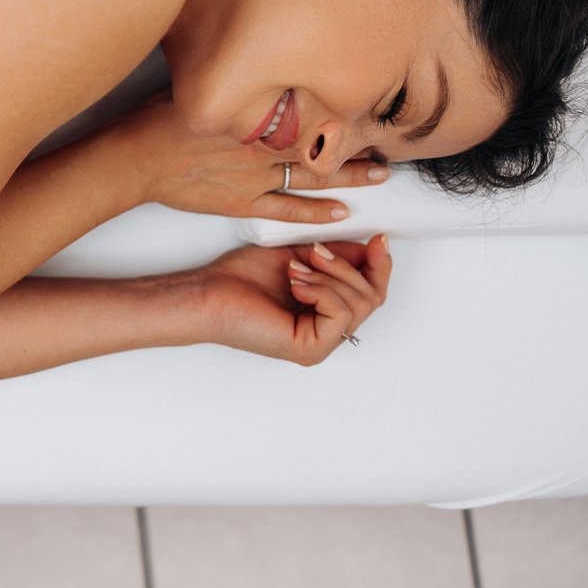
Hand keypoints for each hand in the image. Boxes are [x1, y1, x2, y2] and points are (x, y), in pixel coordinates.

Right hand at [103, 91, 390, 224]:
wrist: (134, 158)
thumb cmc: (157, 119)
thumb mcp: (194, 82)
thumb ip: (225, 74)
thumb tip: (238, 48)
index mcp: (254, 113)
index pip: (309, 109)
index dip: (340, 109)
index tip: (364, 104)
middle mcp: (262, 145)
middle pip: (321, 143)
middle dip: (356, 144)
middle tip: (387, 144)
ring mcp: (255, 177)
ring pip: (313, 177)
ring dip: (349, 177)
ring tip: (379, 176)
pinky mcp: (242, 202)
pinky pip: (288, 209)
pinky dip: (316, 212)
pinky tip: (340, 211)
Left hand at [197, 237, 392, 364]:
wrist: (207, 293)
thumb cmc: (241, 278)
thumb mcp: (300, 256)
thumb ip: (335, 255)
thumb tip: (372, 245)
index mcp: (326, 314)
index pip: (372, 293)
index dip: (380, 265)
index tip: (378, 238)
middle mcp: (328, 333)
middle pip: (372, 298)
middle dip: (346, 267)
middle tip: (315, 252)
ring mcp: (321, 344)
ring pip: (359, 304)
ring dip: (328, 276)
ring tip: (295, 270)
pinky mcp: (310, 349)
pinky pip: (340, 314)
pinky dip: (321, 291)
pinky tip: (295, 284)